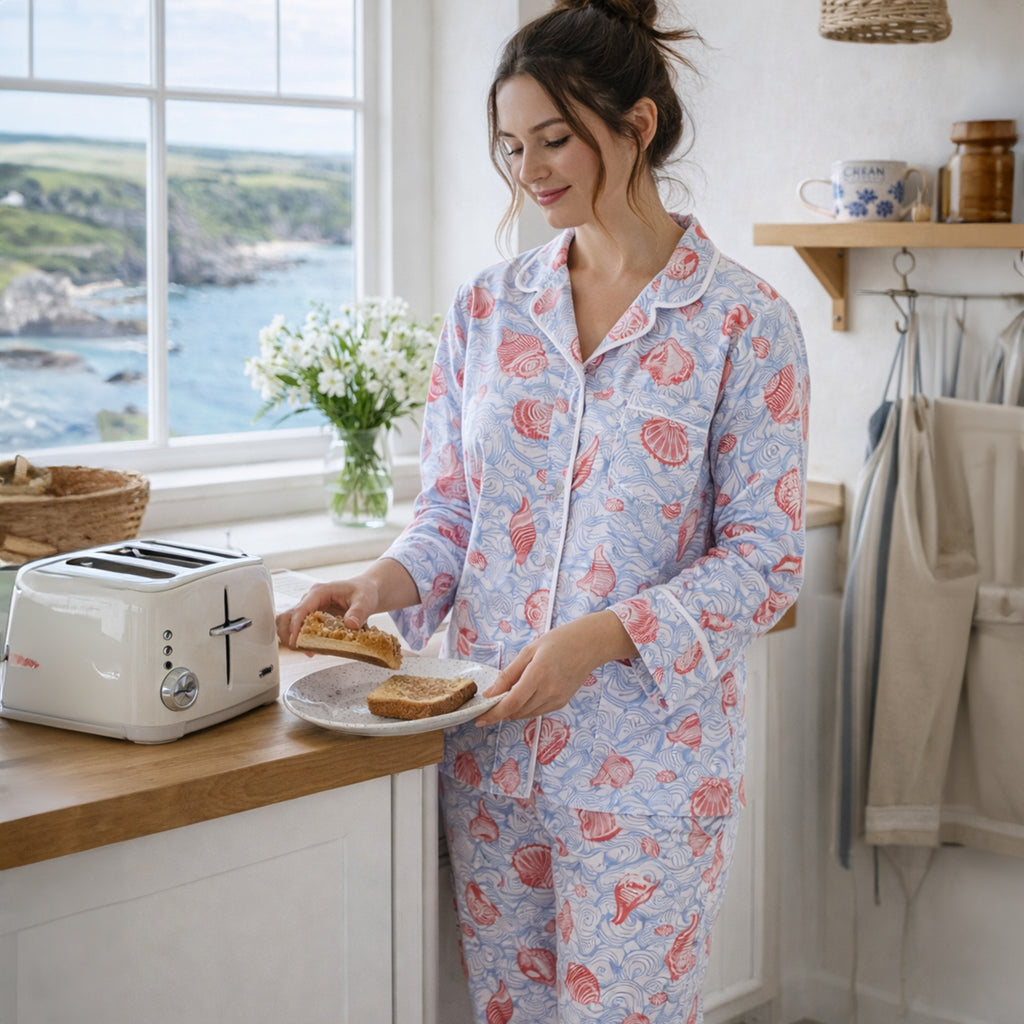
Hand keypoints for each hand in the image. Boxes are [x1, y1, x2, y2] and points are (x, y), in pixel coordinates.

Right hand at [275, 577, 379, 648]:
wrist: (367, 591)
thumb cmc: (364, 591)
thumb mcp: (365, 600)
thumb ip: (359, 611)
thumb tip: (350, 624)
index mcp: (320, 592)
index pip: (301, 609)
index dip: (296, 626)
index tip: (296, 640)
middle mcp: (310, 600)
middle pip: (287, 616)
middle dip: (288, 634)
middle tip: (299, 648)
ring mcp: (310, 609)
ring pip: (288, 624)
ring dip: (292, 638)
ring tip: (305, 650)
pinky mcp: (313, 618)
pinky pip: (300, 629)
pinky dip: (302, 640)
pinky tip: (313, 649)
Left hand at [475, 611, 636, 724]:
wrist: (589, 644)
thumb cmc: (559, 642)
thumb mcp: (529, 651)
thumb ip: (508, 674)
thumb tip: (490, 693)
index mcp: (538, 675)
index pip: (511, 703)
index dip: (493, 714)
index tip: (479, 718)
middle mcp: (548, 691)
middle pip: (517, 711)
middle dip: (500, 711)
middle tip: (489, 703)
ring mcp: (557, 699)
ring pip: (526, 714)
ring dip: (513, 710)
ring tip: (506, 696)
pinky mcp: (562, 702)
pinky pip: (538, 711)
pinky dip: (526, 708)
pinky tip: (524, 695)